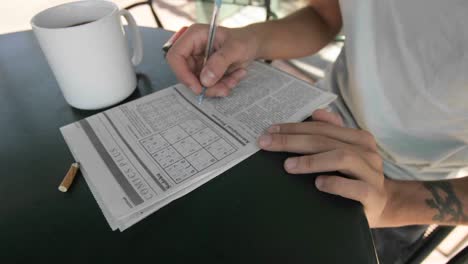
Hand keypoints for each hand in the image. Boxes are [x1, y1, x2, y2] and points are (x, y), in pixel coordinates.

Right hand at [166, 24, 258, 96]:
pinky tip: (234, 78)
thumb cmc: (245, 40)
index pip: (175, 56)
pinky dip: (220, 86)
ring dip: (216, 87)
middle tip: (223, 88)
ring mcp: (198, 62)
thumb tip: (205, 80)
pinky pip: (207, 86)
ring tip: (233, 80)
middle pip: (185, 74)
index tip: (198, 88)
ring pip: (197, 83)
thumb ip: (220, 62)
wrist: (253, 45)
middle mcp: (192, 49)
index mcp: (194, 36)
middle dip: (205, 85)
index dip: (182, 74)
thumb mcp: (236, 49)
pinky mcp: (205, 72)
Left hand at [257, 109, 394, 226]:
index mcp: (358, 139)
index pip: (321, 129)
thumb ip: (331, 133)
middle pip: (325, 141)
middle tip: (267, 144)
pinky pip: (355, 187)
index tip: (270, 131)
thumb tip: (316, 113)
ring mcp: (372, 174)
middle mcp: (367, 152)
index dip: (294, 128)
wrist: (382, 206)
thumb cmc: (354, 178)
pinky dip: (335, 183)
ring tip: (288, 166)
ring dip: (311, 160)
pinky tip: (318, 184)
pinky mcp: (373, 195)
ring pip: (341, 158)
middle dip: (293, 140)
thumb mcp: (343, 153)